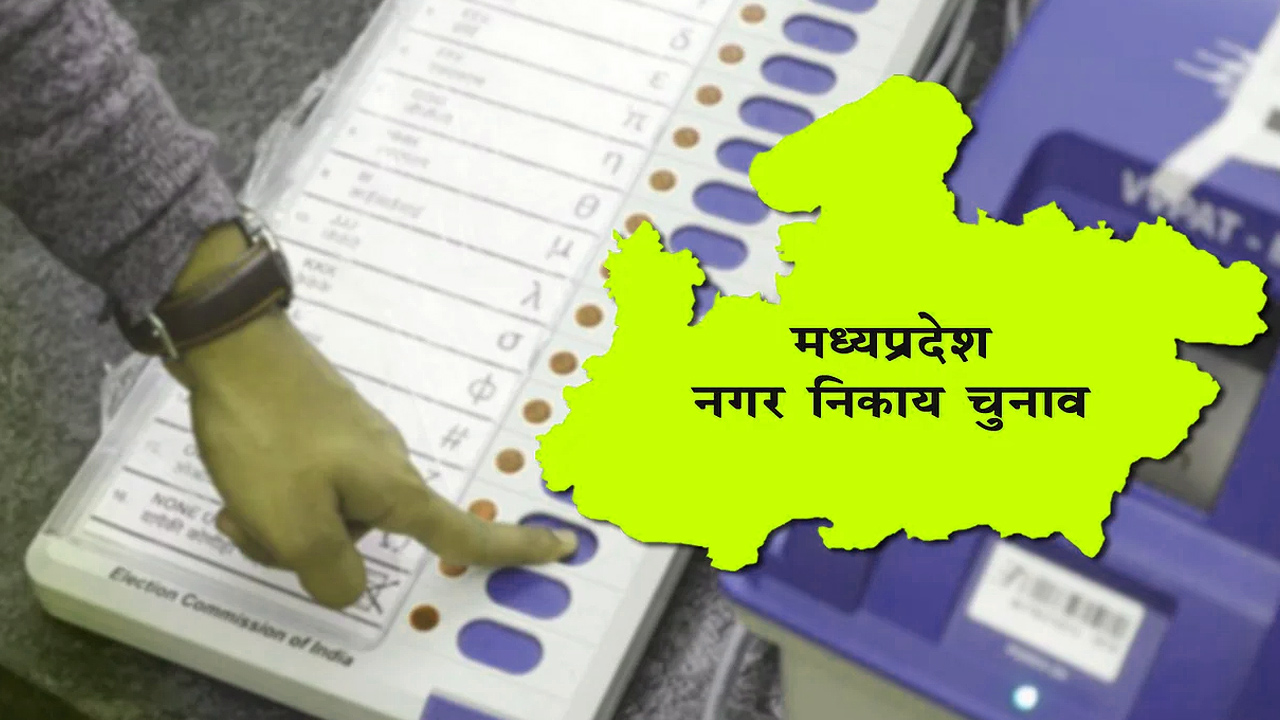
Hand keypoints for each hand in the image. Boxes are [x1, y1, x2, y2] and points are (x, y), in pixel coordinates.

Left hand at [162, 223, 577, 607]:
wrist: (232, 343)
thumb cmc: (267, 432)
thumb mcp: (292, 526)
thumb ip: (329, 573)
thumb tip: (346, 585)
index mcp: (395, 490)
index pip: (465, 533)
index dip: (512, 549)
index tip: (560, 546)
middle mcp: (386, 463)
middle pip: (364, 538)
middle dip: (310, 550)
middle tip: (256, 526)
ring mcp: (355, 441)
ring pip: (327, 512)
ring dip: (280, 521)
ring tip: (240, 498)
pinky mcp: (324, 427)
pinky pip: (308, 482)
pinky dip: (274, 494)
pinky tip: (241, 478)